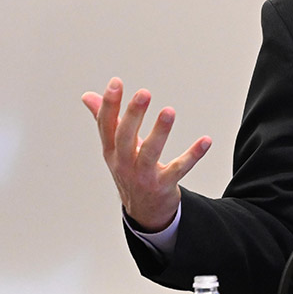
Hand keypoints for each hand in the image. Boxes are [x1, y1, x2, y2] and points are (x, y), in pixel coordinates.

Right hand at [83, 77, 210, 231]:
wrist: (143, 211)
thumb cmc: (130, 171)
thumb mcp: (115, 148)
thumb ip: (104, 120)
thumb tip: (87, 96)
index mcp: (111, 151)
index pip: (105, 125)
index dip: (109, 104)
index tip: (116, 82)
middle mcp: (124, 163)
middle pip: (124, 137)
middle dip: (133, 115)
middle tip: (143, 93)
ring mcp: (143, 176)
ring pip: (150, 153)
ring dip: (160, 132)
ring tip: (169, 111)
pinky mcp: (163, 185)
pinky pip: (179, 169)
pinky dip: (192, 155)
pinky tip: (206, 141)